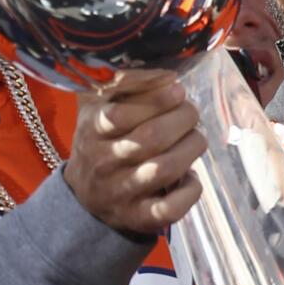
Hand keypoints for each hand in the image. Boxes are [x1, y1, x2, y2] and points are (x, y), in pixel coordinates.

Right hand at [63, 70, 205, 233]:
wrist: (86, 196)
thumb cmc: (100, 141)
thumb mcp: (96, 108)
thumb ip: (118, 84)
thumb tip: (159, 67)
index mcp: (92, 131)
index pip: (120, 114)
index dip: (156, 99)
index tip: (178, 89)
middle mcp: (103, 163)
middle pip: (149, 139)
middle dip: (181, 120)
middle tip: (191, 112)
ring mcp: (121, 193)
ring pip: (163, 170)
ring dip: (190, 148)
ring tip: (197, 137)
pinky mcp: (138, 217)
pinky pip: (169, 209)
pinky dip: (189, 192)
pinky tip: (192, 177)